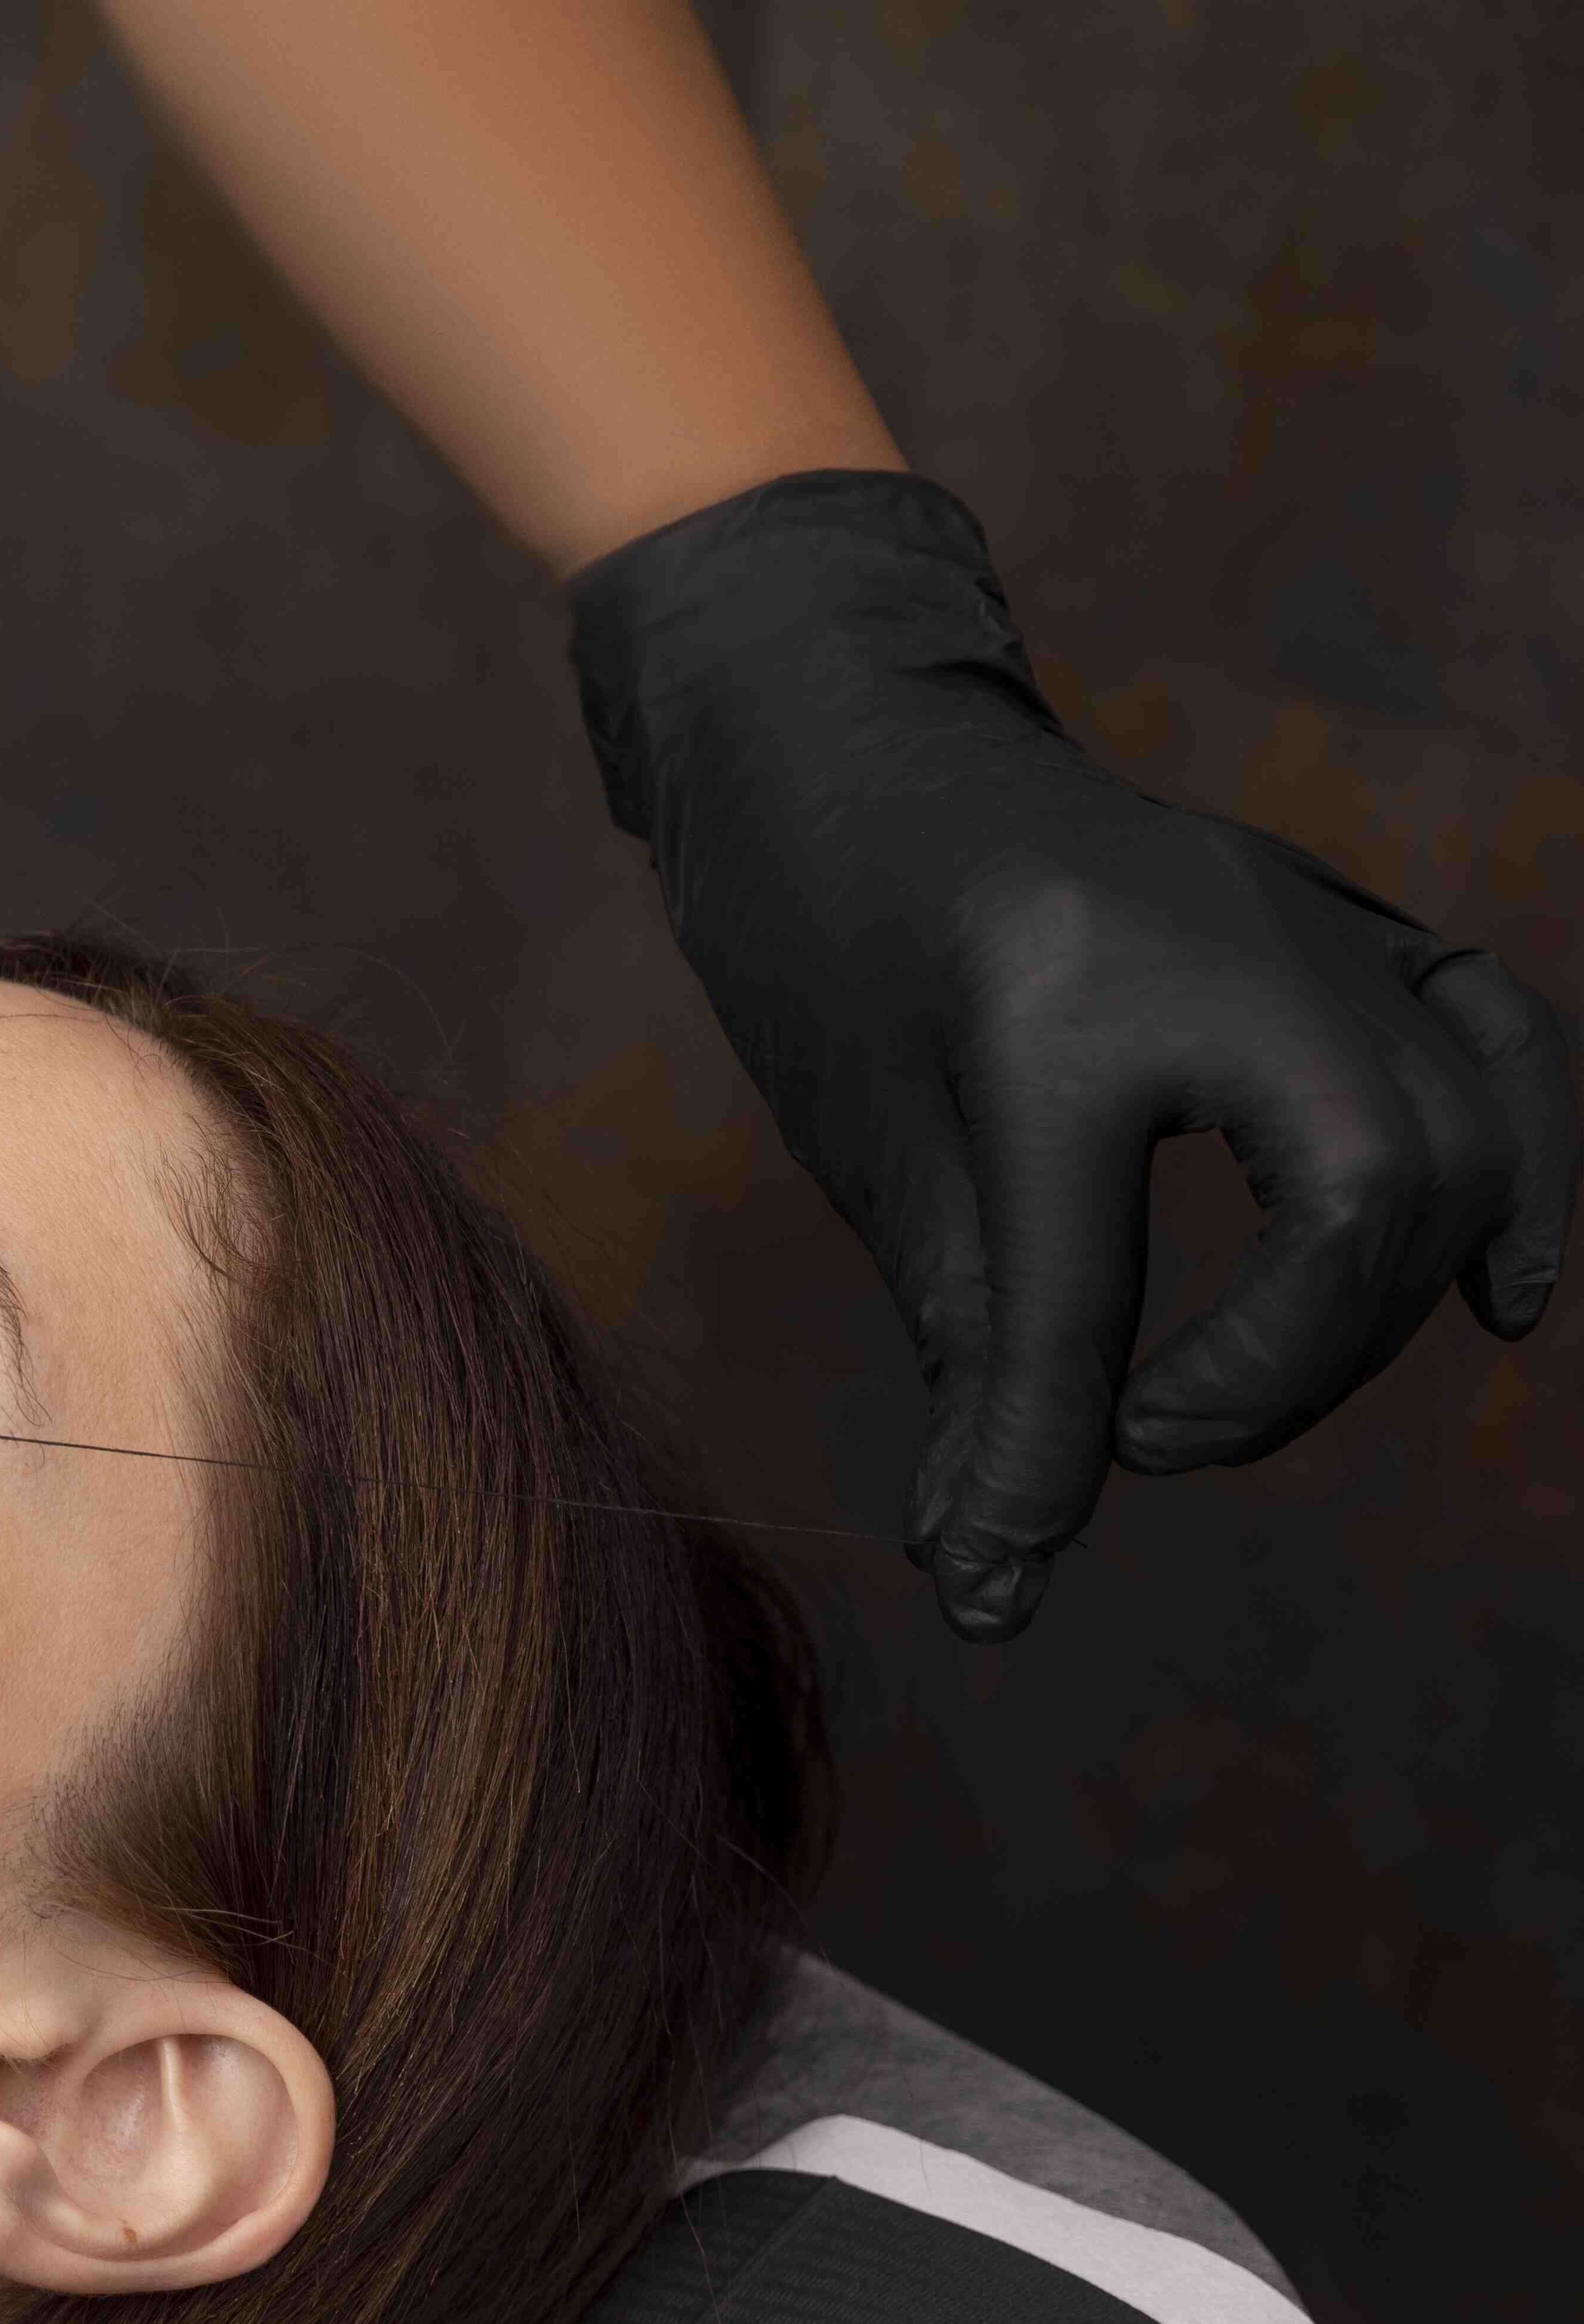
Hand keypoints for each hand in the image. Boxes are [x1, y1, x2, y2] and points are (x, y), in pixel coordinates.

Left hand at [571, 472, 1573, 1638]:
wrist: (842, 734)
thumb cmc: (825, 934)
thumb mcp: (877, 1147)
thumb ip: (967, 1350)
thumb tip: (991, 1572)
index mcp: (1055, 996)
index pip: (1087, 1279)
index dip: (1051, 1446)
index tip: (999, 1562)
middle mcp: (1222, 936)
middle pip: (1357, 1195)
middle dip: (1274, 1369)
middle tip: (1138, 1441)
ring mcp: (1301, 912)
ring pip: (1449, 1136)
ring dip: (1367, 1313)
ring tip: (1228, 1398)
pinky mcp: (1337, 917)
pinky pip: (1490, 1038)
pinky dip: (1521, 1176)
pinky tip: (1497, 1307)